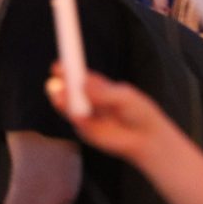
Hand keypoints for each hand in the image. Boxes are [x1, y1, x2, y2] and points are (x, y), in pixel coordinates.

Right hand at [45, 66, 166, 164]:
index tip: (58, 66)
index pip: (80, 76)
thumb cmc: (138, 112)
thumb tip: (83, 84)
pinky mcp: (86, 132)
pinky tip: (77, 115)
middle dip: (61, 86)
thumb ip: (104, 92)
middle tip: (56, 81)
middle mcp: (89, 100)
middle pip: (70, 91)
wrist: (146, 137)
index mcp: (98, 86)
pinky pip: (78, 123)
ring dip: (63, 102)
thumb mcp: (124, 97)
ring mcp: (86, 115)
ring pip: (69, 107)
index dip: (69, 70)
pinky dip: (77, 118)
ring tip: (60, 97)